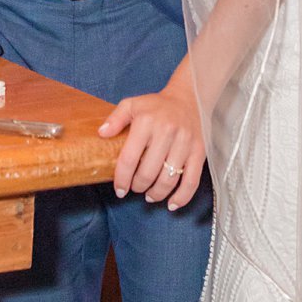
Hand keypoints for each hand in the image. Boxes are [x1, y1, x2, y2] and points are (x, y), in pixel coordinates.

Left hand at [98, 73, 205, 207]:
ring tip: (150, 195)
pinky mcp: (199, 152)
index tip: (119, 190)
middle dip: (138, 186)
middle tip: (135, 188)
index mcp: (146, 122)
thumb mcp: (132, 104)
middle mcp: (166, 132)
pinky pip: (192, 180)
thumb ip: (115, 118)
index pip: (129, 158)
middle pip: (148, 173)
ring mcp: (185, 143)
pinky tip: (172, 204)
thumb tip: (101, 134)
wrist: (190, 98)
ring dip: (156, 193)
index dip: (122, 179)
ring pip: (169, 179)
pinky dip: (182, 197)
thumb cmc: (157, 105)